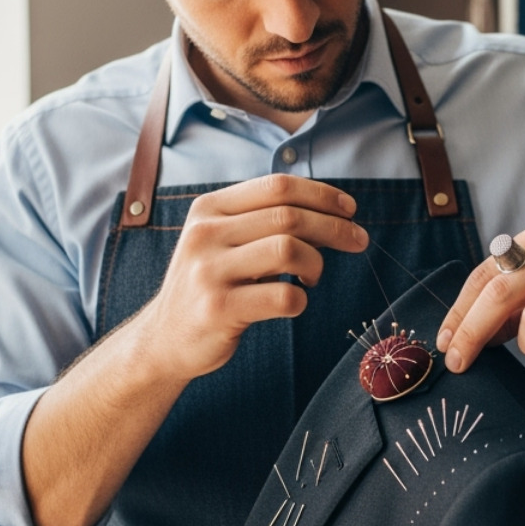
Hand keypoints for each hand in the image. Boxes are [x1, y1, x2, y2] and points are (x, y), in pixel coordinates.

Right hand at [131, 174, 367, 382]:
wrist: (165, 339)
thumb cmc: (210, 285)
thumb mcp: (222, 240)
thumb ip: (262, 219)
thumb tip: (329, 208)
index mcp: (209, 209)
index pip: (277, 186)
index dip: (321, 194)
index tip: (350, 208)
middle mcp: (205, 234)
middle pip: (288, 216)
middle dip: (334, 227)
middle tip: (359, 241)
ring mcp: (209, 272)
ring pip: (288, 249)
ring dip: (316, 263)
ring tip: (312, 277)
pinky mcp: (218, 309)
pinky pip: (283, 296)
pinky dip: (301, 299)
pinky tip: (293, 302)